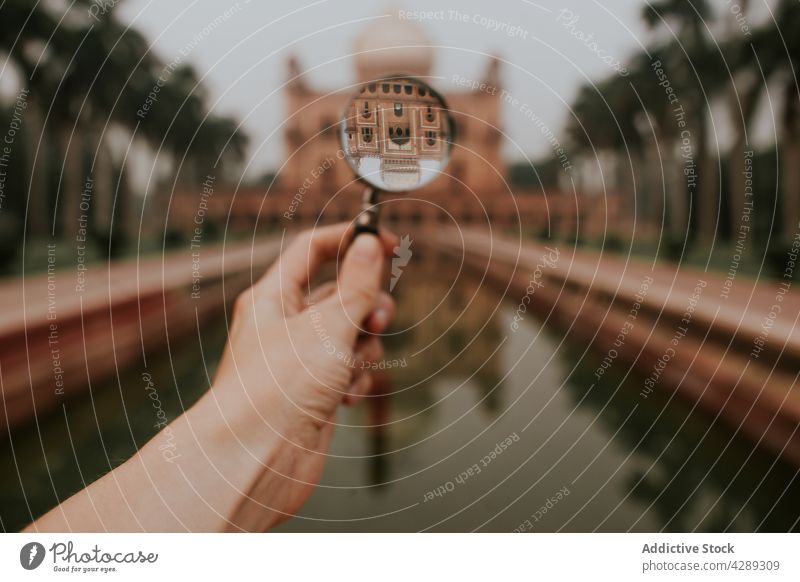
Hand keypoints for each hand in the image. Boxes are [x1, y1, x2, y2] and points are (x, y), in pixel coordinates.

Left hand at [208, 223, 397, 529]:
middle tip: (376, 318)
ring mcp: (300, 360)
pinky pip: (348, 371)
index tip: (387, 241)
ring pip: (350, 335)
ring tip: (353, 367)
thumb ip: (356, 286)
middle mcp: (284, 325)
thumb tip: (370, 245)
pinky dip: (355, 381)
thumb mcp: (327, 328)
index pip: (314, 249)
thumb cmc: (276, 391)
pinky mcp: (314, 392)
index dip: (351, 240)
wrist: (255, 462)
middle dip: (366, 306)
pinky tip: (344, 398)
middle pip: (340, 294)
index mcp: (274, 297)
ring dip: (364, 348)